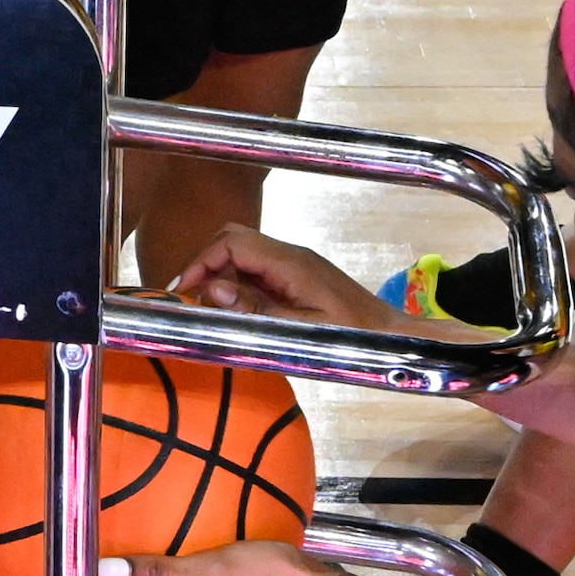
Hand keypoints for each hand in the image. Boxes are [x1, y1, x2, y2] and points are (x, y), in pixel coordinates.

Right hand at [159, 226, 403, 333]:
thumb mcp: (302, 331)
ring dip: (220, 276)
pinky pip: (257, 270)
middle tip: (190, 301)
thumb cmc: (353, 337)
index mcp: (289, 263)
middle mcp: (289, 255)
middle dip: (205, 264)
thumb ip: (256, 310)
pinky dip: (238, 286)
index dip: (200, 263)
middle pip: (232, 238)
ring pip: (242, 254)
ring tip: (210, 311)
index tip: (182, 293)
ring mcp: (294, 264)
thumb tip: (211, 290)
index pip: (231, 243)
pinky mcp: (297, 276)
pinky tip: (236, 313)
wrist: (392, 335)